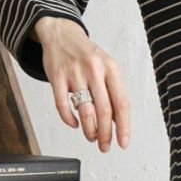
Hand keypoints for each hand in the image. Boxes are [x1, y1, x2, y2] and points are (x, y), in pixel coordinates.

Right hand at [32, 16, 130, 151]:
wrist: (61, 33)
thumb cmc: (86, 55)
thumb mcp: (106, 67)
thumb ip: (112, 92)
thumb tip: (118, 122)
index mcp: (111, 69)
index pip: (122, 103)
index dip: (124, 127)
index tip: (123, 142)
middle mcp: (94, 70)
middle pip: (104, 111)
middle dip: (106, 134)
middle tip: (105, 146)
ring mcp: (75, 73)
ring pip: (85, 111)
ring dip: (89, 130)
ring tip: (91, 137)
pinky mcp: (57, 77)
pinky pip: (62, 105)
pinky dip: (69, 120)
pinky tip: (75, 124)